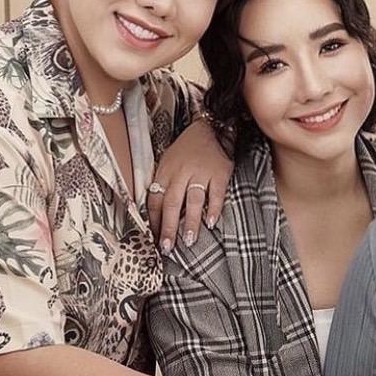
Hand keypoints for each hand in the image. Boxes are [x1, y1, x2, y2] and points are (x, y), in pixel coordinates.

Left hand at [149, 117, 230, 251]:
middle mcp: (181, 172)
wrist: (208, 129)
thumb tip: (156, 216)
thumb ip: (163, 186)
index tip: (155, 239)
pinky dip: (214, 209)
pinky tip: (211, 222)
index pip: (156, 200)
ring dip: (190, 223)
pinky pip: (216, 194)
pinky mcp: (220, 173)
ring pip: (193, 201)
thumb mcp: (167, 164)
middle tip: (168, 247)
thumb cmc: (185, 151)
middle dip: (168, 227)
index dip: (155, 221)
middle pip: (172, 203)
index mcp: (165, 171)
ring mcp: (202, 173)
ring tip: (188, 241)